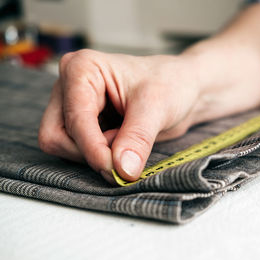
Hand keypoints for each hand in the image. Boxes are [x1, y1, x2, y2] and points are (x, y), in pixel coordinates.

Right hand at [39, 50, 204, 182]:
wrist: (182, 90)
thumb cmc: (169, 84)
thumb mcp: (157, 107)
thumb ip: (137, 138)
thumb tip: (122, 170)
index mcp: (82, 68)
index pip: (74, 119)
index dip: (93, 148)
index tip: (115, 169)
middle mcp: (69, 87)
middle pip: (57, 136)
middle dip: (90, 152)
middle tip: (124, 152)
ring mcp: (72, 107)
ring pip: (64, 147)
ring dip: (96, 155)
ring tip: (127, 139)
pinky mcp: (81, 125)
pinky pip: (77, 152)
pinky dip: (99, 156)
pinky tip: (122, 142)